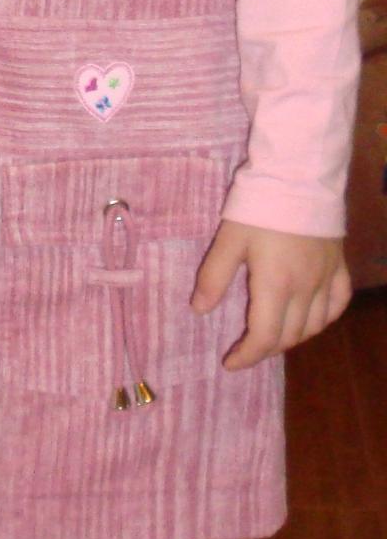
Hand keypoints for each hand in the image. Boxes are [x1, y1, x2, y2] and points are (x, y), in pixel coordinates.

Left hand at [190, 220, 350, 368]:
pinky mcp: (339, 265)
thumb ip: (214, 277)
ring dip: (293, 338)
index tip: (230, 363)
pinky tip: (311, 318)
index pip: (264, 337)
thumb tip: (199, 310)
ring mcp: (326, 278)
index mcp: (275, 286)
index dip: (247, 357)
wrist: (299, 176)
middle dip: (265, 349)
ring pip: (315, 325)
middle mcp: (305, 289)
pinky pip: (338, 303)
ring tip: (273, 336)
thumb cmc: (259, 207)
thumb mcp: (228, 240)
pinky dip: (324, 318)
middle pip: (289, 336)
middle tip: (246, 348)